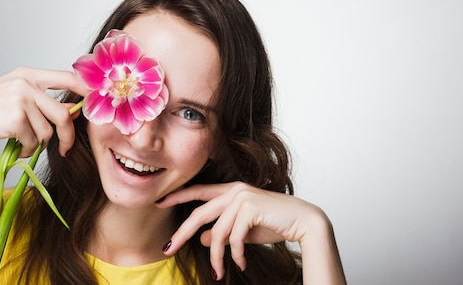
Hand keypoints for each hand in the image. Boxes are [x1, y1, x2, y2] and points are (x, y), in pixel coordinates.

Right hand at [0, 67, 88, 155]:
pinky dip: (26, 149)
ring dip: (38, 144)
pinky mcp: (13, 118)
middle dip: (68, 136)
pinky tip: (14, 147)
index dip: (88, 90)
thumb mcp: (14, 97)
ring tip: (23, 144)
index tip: (99, 102)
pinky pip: (33, 141)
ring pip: (47, 131)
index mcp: (28, 74)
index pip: (69, 77)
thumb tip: (73, 111)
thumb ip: (42, 101)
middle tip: (65, 148)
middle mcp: (26, 83)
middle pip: (63, 113)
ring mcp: (19, 99)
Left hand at [156, 182, 330, 280]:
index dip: (178, 196)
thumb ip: (222, 230)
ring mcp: (242, 197)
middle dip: (181, 233)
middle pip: (199, 214)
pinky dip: (235, 255)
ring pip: (217, 233)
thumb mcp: (242, 230)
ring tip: (218, 272)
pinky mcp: (250, 208)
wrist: (303, 221)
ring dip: (216, 257)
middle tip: (168, 249)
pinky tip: (240, 264)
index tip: (159, 202)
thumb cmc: (274, 223)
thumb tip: (201, 237)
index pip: (199, 191)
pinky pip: (234, 239)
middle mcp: (234, 189)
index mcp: (231, 189)